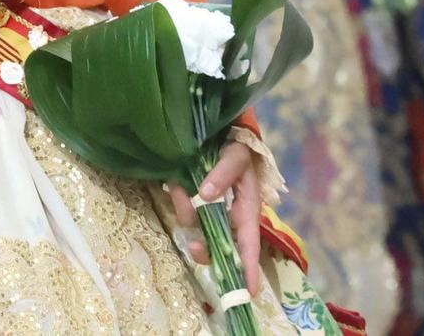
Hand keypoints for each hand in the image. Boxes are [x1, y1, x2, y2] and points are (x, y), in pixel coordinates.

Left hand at [168, 141, 263, 291]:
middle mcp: (228, 214)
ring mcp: (207, 209)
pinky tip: (174, 181)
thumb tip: (207, 195)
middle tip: (195, 248)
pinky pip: (181, 207)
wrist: (217, 130)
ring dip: (185, 210)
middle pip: (218, 244)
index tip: (249, 292)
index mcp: (247, 208)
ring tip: (179, 185)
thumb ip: (224, 174)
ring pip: (195, 226)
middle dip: (205, 249)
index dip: (248, 268)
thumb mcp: (235, 155)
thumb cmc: (234, 145)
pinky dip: (176, 196)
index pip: (249, 243)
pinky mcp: (190, 200)